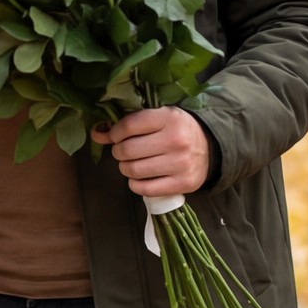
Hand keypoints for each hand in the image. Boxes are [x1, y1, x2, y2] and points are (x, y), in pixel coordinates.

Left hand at [92, 106, 211, 196]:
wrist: (210, 147)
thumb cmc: (177, 129)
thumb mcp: (158, 118)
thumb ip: (128, 124)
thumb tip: (97, 133)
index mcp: (169, 118)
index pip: (128, 126)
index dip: (114, 133)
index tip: (114, 136)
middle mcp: (176, 140)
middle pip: (128, 150)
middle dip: (118, 152)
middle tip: (123, 152)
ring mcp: (180, 164)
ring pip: (134, 170)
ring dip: (125, 168)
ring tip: (131, 164)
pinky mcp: (182, 184)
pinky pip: (145, 189)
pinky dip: (135, 184)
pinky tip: (139, 178)